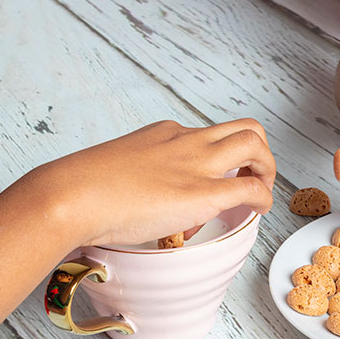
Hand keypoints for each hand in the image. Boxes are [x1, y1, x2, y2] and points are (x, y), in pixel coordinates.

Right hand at [33, 119, 275, 247]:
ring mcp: (197, 164)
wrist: (71, 195)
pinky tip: (259, 211)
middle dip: (260, 151)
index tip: (209, 183)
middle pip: (244, 127)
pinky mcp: (204, 192)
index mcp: (164, 134)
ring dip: (268, 167)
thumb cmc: (79, 190)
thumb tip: (137, 206)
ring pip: (255, 143)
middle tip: (254, 178)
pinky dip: (265, 197)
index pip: (206, 136)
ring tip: (261, 192)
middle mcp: (186, 141)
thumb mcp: (112, 174)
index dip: (217, 159)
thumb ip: (132, 182)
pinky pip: (253, 188)